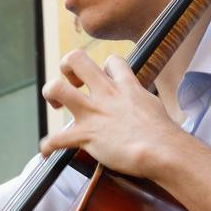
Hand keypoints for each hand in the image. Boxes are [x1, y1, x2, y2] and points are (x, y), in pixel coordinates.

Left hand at [39, 51, 184, 177]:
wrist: (161, 150)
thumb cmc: (164, 134)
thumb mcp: (154, 107)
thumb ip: (142, 103)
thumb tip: (143, 109)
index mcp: (126, 86)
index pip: (111, 61)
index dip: (105, 67)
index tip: (104, 79)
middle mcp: (106, 94)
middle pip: (77, 59)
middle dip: (68, 66)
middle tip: (71, 82)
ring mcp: (93, 113)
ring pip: (58, 88)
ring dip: (51, 93)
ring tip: (55, 104)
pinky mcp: (86, 135)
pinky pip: (56, 139)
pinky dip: (47, 145)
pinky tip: (46, 151)